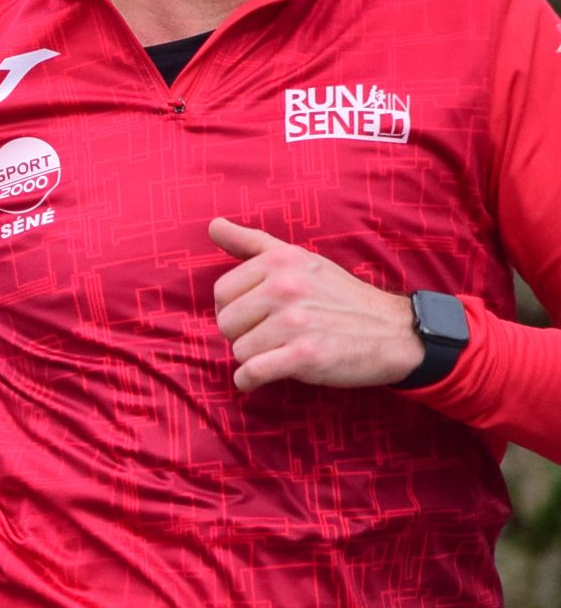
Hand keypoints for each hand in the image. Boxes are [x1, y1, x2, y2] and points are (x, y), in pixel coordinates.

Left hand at [208, 218, 422, 392]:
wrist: (394, 331)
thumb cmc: (339, 297)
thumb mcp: (300, 259)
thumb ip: (253, 244)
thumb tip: (213, 225)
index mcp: (281, 261)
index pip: (221, 293)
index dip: (236, 309)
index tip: (260, 315)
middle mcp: (286, 287)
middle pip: (225, 323)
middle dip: (243, 335)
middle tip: (274, 335)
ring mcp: (296, 321)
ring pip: (238, 351)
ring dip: (254, 358)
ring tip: (283, 350)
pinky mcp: (305, 355)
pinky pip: (251, 373)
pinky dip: (250, 382)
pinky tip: (260, 379)